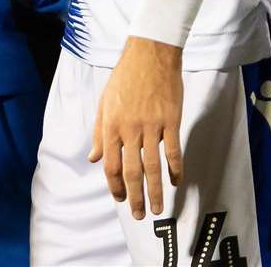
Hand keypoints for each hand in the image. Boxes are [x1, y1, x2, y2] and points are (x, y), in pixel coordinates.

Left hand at [90, 36, 183, 218]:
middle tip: (140, 214)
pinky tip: (176, 181)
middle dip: (135, 196)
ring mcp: (151, 126)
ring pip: (153, 166)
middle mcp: (129, 129)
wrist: (149, 55)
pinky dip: (175, 168)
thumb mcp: (104, 103)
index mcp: (111, 125)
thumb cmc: (123, 78)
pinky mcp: (170, 121)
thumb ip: (99, 133)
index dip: (114, 185)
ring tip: (158, 208)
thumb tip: (93, 158)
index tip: (120, 199)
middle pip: (131, 170)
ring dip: (156, 190)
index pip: (110, 164)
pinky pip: (173, 150)